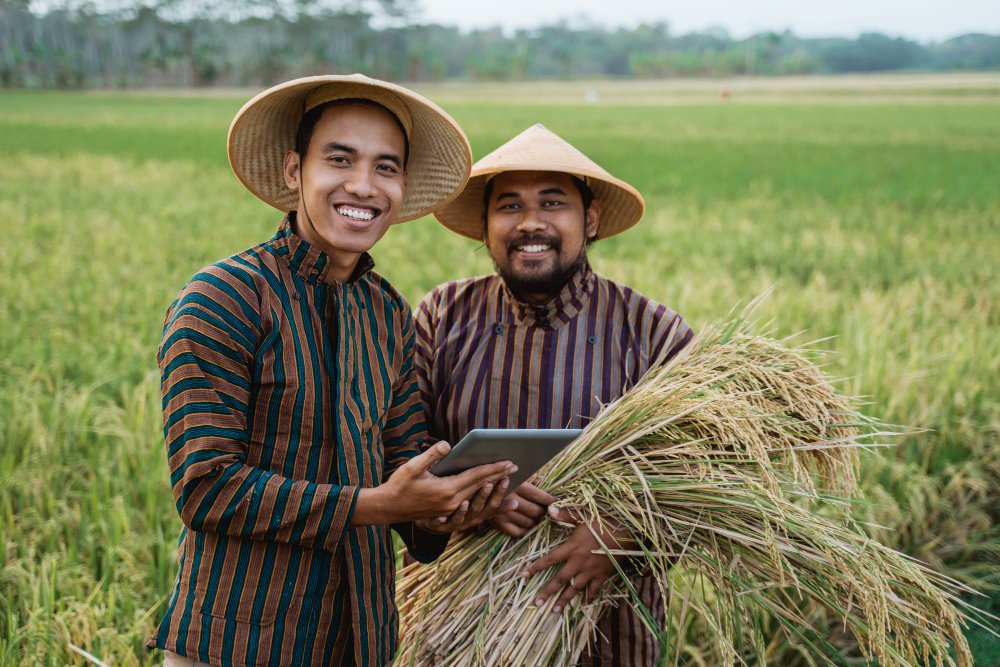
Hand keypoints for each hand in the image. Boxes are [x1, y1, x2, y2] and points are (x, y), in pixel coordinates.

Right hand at [352, 441, 515, 525]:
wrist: (388, 508)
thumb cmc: (400, 484)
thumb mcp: (413, 466)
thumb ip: (432, 454)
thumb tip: (448, 445)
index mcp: (446, 489)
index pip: (476, 476)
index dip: (494, 468)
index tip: (510, 461)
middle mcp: (452, 502)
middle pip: (481, 486)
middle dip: (499, 476)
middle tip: (516, 466)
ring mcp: (451, 511)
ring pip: (478, 497)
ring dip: (494, 488)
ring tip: (508, 479)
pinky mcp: (447, 514)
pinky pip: (472, 507)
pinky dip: (484, 501)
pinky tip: (492, 498)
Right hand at [491, 479, 556, 537]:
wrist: (475, 490)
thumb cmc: (498, 479)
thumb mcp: (513, 474)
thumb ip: (528, 477)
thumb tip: (541, 480)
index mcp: (515, 485)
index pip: (538, 496)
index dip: (549, 499)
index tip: (554, 500)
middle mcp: (510, 500)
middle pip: (535, 511)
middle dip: (543, 511)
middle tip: (546, 509)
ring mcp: (504, 514)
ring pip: (529, 522)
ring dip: (536, 520)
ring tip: (537, 516)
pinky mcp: (498, 524)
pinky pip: (518, 532)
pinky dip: (525, 529)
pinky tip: (527, 523)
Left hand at [520, 507, 630, 612]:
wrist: (628, 533)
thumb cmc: (605, 522)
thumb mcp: (584, 516)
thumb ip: (565, 514)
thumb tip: (548, 509)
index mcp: (572, 548)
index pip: (550, 559)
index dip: (536, 567)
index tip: (523, 575)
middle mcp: (579, 562)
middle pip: (560, 579)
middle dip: (547, 592)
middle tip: (537, 602)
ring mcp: (591, 571)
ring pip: (575, 588)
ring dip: (565, 599)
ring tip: (555, 610)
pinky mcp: (603, 575)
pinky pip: (594, 589)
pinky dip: (589, 597)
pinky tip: (584, 603)